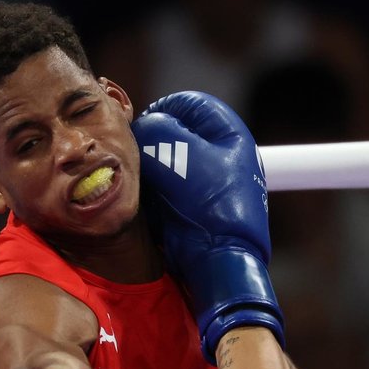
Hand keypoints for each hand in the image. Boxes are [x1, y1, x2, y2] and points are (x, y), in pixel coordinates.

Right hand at [131, 91, 282, 361]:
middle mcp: (221, 157)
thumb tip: (140, 130)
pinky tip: (146, 206)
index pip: (189, 104)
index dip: (161, 110)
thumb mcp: (178, 154)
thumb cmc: (208, 206)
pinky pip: (165, 192)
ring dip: (149, 172)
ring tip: (142, 185)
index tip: (141, 128)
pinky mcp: (194, 210)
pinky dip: (152, 195)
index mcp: (230, 135)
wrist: (218, 265)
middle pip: (175, 134)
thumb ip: (154, 129)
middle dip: (152, 144)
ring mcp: (208, 186)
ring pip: (166, 163)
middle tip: (138, 159)